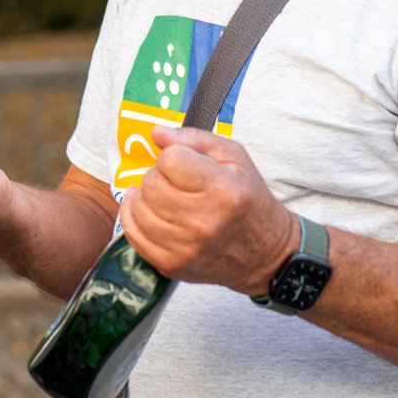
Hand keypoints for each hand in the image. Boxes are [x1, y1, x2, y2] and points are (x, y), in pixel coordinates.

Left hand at [120, 125, 298, 294]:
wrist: (265, 254)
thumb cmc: (249, 200)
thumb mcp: (234, 158)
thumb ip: (194, 139)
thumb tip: (156, 133)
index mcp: (223, 190)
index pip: (170, 160)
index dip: (174, 156)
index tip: (184, 162)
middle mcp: (203, 222)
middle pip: (152, 184)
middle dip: (158, 175)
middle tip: (175, 180)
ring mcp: (185, 247)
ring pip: (139, 208)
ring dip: (145, 196)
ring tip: (163, 195)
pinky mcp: (171, 264)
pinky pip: (133, 234)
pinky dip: (133, 217)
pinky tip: (145, 208)